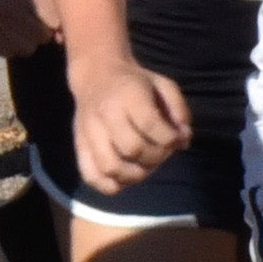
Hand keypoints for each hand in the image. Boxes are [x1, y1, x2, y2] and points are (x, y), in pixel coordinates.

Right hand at [0, 0, 59, 58]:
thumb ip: (54, 4)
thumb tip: (62, 39)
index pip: (55, 21)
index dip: (55, 19)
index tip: (49, 14)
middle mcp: (5, 6)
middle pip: (43, 36)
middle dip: (42, 29)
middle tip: (31, 18)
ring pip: (28, 48)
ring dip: (28, 40)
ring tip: (18, 25)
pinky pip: (9, 53)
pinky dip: (11, 45)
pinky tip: (5, 30)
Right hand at [69, 57, 189, 192]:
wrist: (96, 76)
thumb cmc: (135, 83)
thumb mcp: (163, 85)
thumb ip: (179, 109)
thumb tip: (183, 140)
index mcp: (128, 95)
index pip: (150, 125)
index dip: (169, 139)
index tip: (175, 138)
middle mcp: (105, 114)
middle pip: (132, 149)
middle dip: (155, 158)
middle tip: (160, 152)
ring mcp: (88, 133)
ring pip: (111, 167)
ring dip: (135, 175)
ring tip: (144, 166)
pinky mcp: (79, 147)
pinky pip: (92, 177)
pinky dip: (111, 185)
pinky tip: (125, 176)